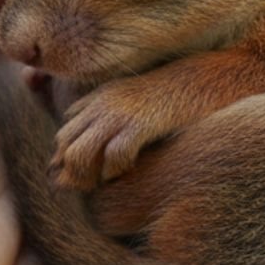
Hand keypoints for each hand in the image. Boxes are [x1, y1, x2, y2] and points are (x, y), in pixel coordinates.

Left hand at [52, 78, 171, 188]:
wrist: (200, 78)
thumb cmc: (171, 96)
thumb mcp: (133, 100)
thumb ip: (110, 116)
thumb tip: (95, 152)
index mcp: (98, 98)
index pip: (64, 133)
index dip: (66, 157)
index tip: (80, 174)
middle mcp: (102, 104)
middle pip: (64, 143)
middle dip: (72, 171)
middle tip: (90, 186)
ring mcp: (120, 114)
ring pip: (80, 153)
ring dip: (87, 176)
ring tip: (104, 183)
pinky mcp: (141, 124)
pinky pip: (114, 155)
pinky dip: (115, 170)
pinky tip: (127, 170)